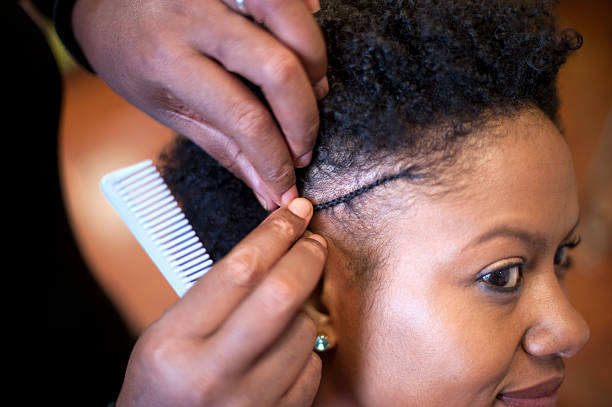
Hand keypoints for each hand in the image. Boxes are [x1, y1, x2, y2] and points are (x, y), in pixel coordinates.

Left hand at [71, 0, 327, 208]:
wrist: (102, 5)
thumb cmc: (131, 59)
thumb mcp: (168, 110)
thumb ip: (225, 149)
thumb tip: (268, 190)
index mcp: (169, 62)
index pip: (243, 118)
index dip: (275, 159)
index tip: (287, 185)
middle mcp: (194, 19)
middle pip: (276, 68)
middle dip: (303, 119)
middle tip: (303, 148)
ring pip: (289, 17)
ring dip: (314, 63)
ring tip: (311, 93)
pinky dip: (304, 20)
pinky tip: (299, 48)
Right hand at [116, 198, 326, 405]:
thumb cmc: (164, 382)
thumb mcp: (167, 333)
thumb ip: (215, 295)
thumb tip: (276, 250)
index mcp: (175, 341)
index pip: (240, 270)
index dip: (276, 233)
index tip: (295, 214)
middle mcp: (212, 374)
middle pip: (281, 295)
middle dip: (307, 257)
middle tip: (314, 242)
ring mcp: (247, 402)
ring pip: (305, 331)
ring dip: (305, 310)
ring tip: (285, 314)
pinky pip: (312, 368)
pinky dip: (305, 350)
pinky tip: (285, 350)